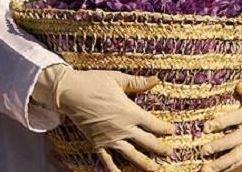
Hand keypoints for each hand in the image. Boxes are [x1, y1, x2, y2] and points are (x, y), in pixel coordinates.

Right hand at [33, 64, 173, 171]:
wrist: (69, 92)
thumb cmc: (94, 82)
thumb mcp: (118, 79)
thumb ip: (138, 82)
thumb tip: (157, 79)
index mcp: (129, 112)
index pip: (153, 124)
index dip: (164, 129)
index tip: (172, 131)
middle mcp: (122, 128)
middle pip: (146, 142)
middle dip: (160, 148)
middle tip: (170, 153)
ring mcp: (110, 138)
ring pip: (131, 155)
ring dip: (144, 163)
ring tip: (155, 170)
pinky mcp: (97, 143)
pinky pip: (108, 160)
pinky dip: (114, 169)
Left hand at [199, 81, 241, 171]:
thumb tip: (240, 84)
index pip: (233, 120)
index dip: (220, 123)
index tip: (206, 127)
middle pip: (234, 141)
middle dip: (219, 146)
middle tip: (203, 150)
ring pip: (235, 156)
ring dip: (220, 164)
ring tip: (205, 169)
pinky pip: (236, 162)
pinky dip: (225, 169)